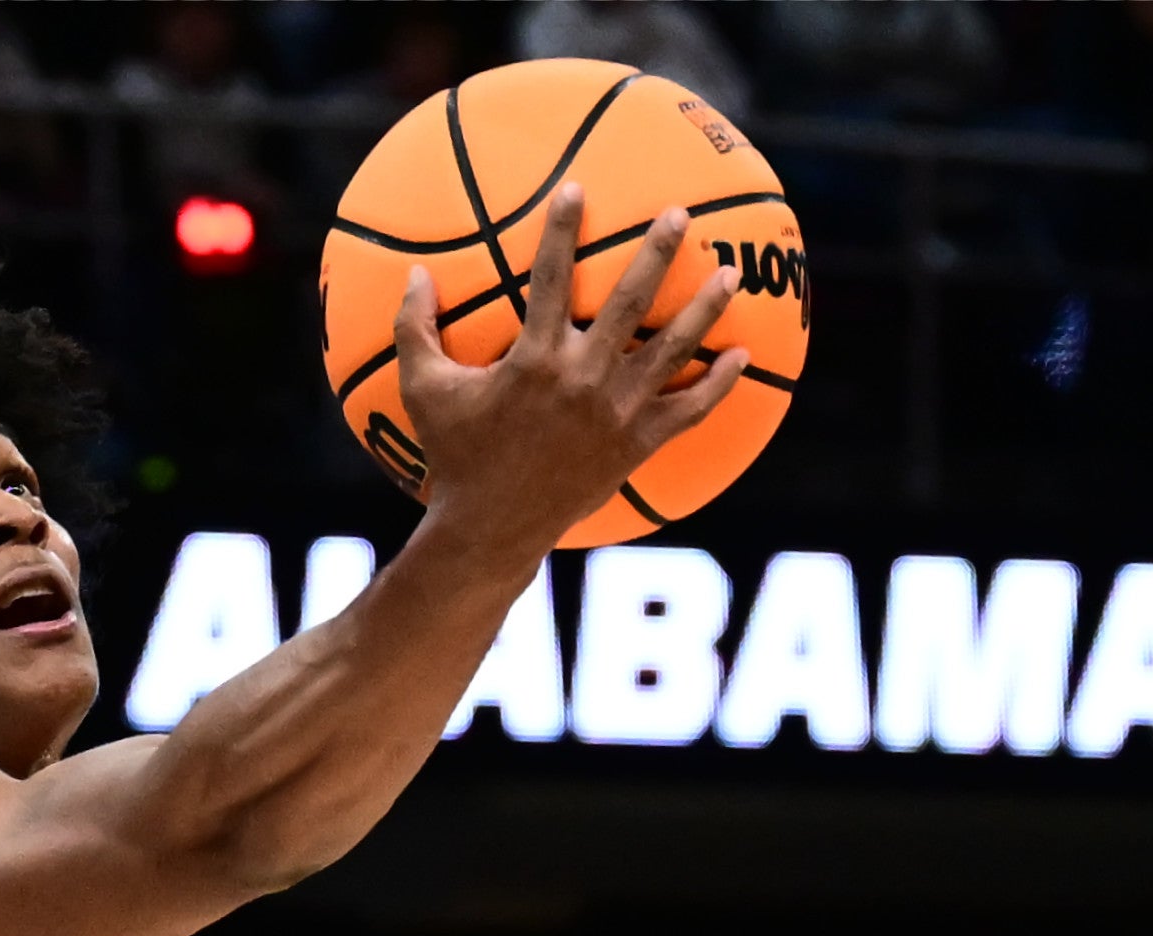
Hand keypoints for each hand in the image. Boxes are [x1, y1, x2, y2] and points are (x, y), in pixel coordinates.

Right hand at [396, 184, 748, 555]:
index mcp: (534, 359)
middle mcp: (583, 378)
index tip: (577, 188)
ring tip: (729, 272)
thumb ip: (413, 330)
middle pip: (630, 301)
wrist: (490, 528)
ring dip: (704, 307)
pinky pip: (688, 411)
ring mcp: (616, 412)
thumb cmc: (453, 457)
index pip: (552, 278)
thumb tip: (412, 276)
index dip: (562, 230)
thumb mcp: (422, 392)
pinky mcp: (636, 445)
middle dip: (656, 251)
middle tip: (679, 214)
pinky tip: (740, 356)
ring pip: (673, 349)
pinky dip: (717, 384)